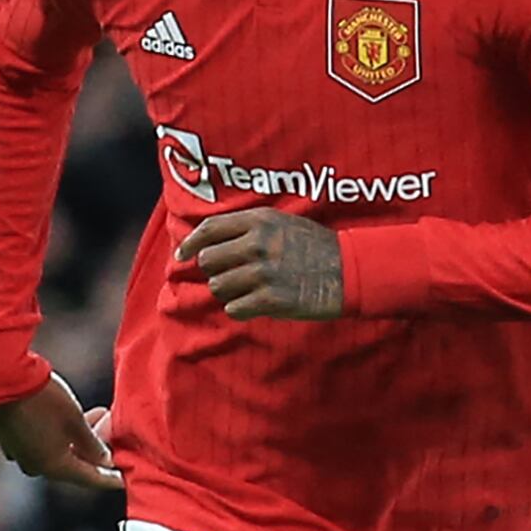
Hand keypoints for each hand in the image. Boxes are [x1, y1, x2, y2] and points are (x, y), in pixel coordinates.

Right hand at [0, 373, 121, 492]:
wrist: (0, 378)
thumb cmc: (42, 399)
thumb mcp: (75, 420)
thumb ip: (92, 444)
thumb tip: (104, 460)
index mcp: (54, 468)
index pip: (90, 479)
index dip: (110, 478)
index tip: (125, 480)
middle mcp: (35, 466)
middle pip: (72, 465)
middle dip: (94, 451)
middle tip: (112, 436)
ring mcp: (19, 454)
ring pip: (55, 452)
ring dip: (76, 439)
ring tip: (96, 416)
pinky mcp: (8, 439)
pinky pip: (39, 443)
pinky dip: (56, 434)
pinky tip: (66, 417)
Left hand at [177, 209, 344, 319]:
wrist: (348, 271)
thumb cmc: (313, 247)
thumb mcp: (282, 222)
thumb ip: (247, 228)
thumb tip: (207, 241)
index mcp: (258, 221)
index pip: (209, 229)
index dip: (190, 244)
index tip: (182, 255)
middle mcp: (257, 244)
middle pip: (208, 261)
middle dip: (216, 271)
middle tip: (232, 276)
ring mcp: (263, 272)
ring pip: (218, 287)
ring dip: (229, 292)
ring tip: (250, 290)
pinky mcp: (270, 299)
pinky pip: (234, 309)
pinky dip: (241, 309)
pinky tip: (256, 304)